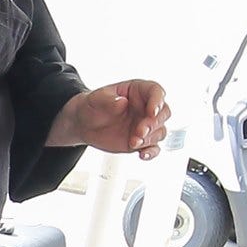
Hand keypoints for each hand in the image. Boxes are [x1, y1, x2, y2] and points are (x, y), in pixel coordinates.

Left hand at [49, 79, 169, 158]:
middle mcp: (146, 107)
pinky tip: (143, 155)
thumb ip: (108, 100)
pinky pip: (153, 148)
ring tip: (133, 142)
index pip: (156, 91)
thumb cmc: (92, 105)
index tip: (151, 111)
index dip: (158, 101)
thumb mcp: (96, 98)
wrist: (83, 123)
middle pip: (163, 113)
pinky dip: (151, 152)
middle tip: (140, 131)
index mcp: (139, 91)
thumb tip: (122, 102)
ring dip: (149, 139)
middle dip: (154, 123)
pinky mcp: (142, 140)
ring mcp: (146, 125)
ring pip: (160, 132)